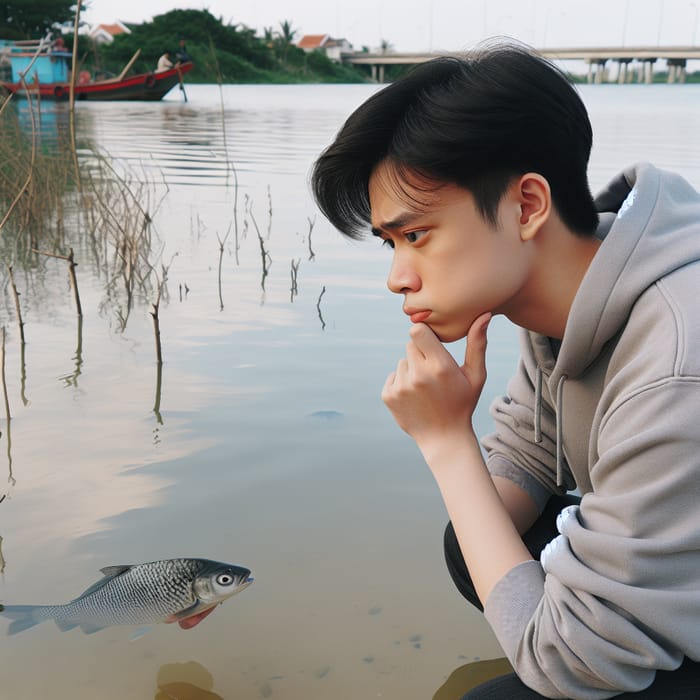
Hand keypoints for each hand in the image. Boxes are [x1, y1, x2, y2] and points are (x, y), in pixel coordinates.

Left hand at [381, 312, 490, 451]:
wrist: (444, 438)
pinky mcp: (389, 396)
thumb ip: (477, 343)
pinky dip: (401, 383)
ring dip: (412, 369)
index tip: (432, 343)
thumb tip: (484, 314)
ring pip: (402, 362)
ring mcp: (401, 386)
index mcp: (440, 366)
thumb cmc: (463, 402)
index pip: (418, 330)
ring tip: (426, 387)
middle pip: (410, 344)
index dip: (425, 335)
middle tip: (433, 371)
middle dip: (421, 353)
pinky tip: (416, 397)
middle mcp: (418, 375)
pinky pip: (392, 377)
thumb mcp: (476, 375)